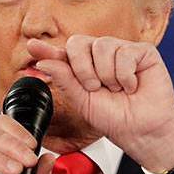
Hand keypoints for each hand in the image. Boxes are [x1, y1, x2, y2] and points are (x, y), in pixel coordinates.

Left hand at [29, 35, 173, 172]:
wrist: (142, 131)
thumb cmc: (115, 118)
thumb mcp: (82, 101)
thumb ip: (64, 79)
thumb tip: (43, 61)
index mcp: (84, 66)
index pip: (63, 52)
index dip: (47, 49)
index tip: (31, 46)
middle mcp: (100, 54)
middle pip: (78, 43)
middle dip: (82, 69)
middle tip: (95, 88)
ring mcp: (121, 50)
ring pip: (102, 46)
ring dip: (107, 75)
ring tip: (118, 90)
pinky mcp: (142, 51)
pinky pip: (124, 52)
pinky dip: (125, 76)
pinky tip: (132, 85)